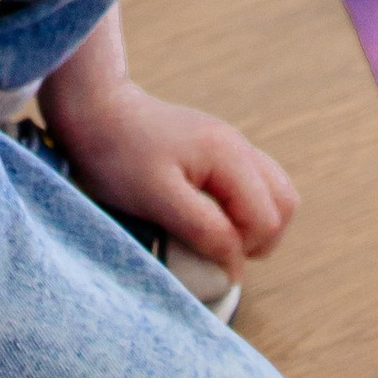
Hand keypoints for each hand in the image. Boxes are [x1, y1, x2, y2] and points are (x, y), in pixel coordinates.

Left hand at [42, 72, 299, 281]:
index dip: (242, 250)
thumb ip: (204, 229)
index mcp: (230, 156)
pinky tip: (206, 216)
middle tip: (215, 250)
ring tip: (213, 237)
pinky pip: (249, 186)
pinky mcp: (216, 152)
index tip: (203, 259)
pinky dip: (240, 209)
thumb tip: (236, 266)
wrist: (94, 111)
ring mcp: (230, 147)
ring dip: (253, 225)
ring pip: (272, 194)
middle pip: (283, 205)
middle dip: (258, 239)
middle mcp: (239, 147)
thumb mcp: (158, 199)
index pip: (267, 220)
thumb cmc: (119, 155)